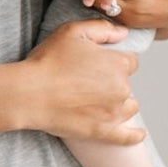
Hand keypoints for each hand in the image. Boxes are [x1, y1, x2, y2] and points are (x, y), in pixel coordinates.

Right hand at [20, 16, 144, 144]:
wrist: (29, 93)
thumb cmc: (47, 62)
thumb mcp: (72, 32)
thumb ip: (102, 29)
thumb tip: (124, 33)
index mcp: (117, 63)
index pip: (129, 62)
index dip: (113, 62)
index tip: (97, 66)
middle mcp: (121, 88)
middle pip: (127, 84)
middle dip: (113, 83)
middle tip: (87, 83)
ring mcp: (113, 112)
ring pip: (129, 107)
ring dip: (120, 104)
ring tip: (99, 103)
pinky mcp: (102, 131)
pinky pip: (126, 137)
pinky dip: (134, 136)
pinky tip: (139, 134)